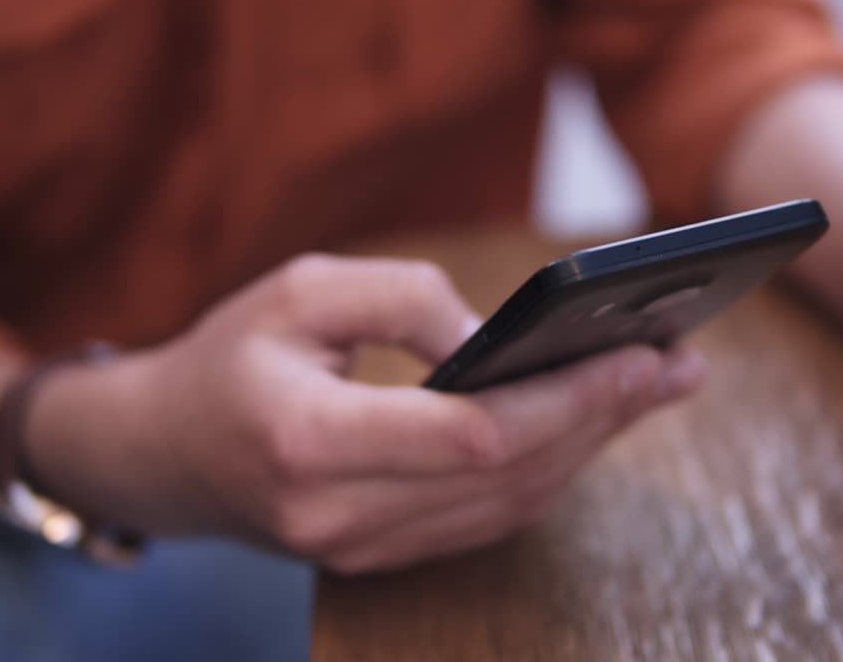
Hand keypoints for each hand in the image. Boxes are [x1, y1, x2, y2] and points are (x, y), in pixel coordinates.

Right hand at [30, 254, 706, 572]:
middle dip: (603, 416)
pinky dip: (549, 469)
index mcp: (309, 440)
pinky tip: (590, 424)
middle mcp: (339, 514)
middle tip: (677, 364)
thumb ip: (404, 298)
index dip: (566, 398)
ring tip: (652, 387)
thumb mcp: (300, 288)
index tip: (641, 355)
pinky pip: (488, 518)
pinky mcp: (381, 555)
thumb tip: (495, 341)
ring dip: (589, 445)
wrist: (165, 452)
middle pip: (509, 474)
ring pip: (510, 504)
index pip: (470, 434)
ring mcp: (361, 548)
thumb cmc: (230, 357)